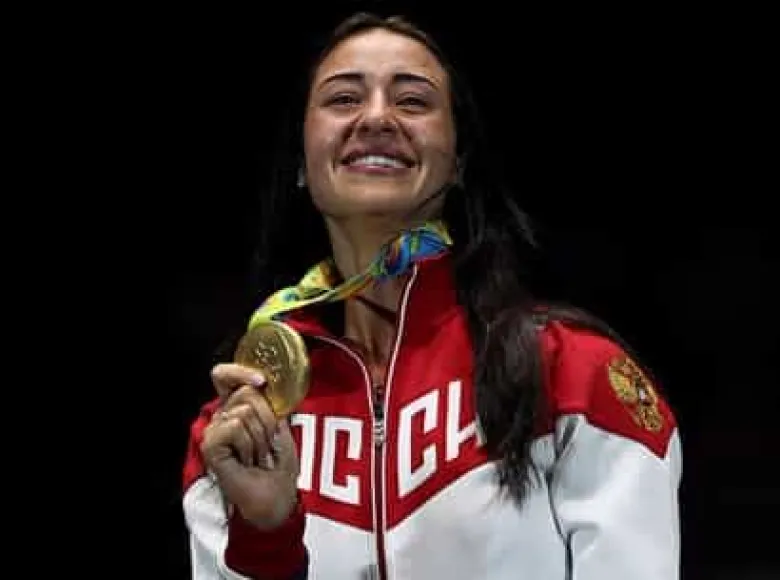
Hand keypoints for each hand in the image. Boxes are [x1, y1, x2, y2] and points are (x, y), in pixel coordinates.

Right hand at [200, 363, 299, 529]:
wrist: (277, 496)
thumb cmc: (278, 463)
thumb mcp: (280, 425)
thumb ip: (269, 402)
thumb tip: (263, 384)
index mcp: (237, 407)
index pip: (224, 375)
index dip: (240, 372)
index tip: (261, 382)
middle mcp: (222, 415)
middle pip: (246, 392)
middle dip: (267, 419)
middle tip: (267, 443)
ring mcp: (214, 430)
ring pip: (244, 411)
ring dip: (260, 437)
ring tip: (258, 455)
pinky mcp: (210, 445)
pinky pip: (234, 427)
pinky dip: (248, 444)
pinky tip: (246, 461)